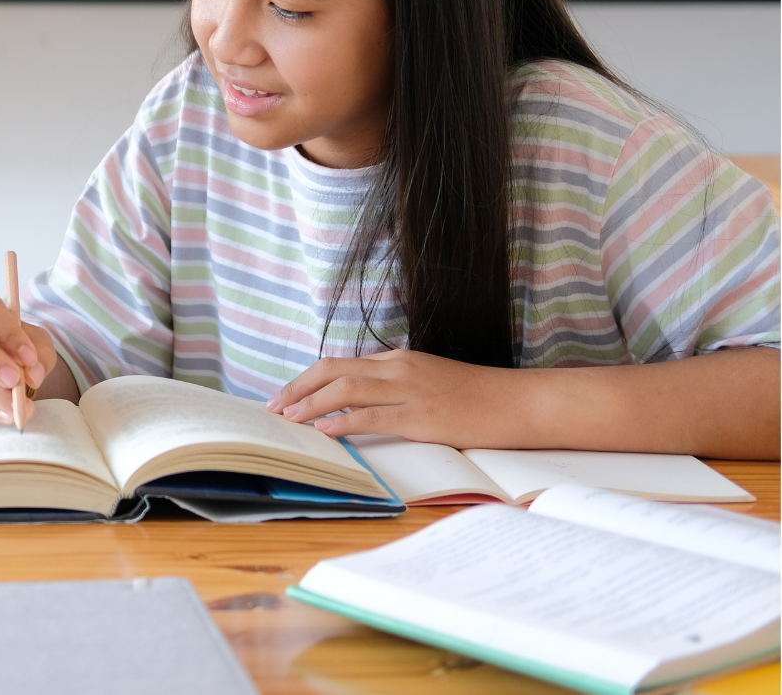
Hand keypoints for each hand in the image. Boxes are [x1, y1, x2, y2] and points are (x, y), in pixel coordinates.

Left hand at [264, 349, 516, 444]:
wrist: (520, 403)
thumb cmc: (478, 399)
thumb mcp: (429, 384)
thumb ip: (395, 390)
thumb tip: (359, 408)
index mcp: (398, 361)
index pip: (340, 365)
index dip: (307, 380)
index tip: (286, 395)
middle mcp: (399, 369)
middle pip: (333, 370)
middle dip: (298, 388)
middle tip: (274, 406)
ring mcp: (410, 391)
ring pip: (346, 390)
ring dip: (311, 404)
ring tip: (289, 418)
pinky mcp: (423, 416)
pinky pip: (372, 416)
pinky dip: (342, 422)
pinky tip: (324, 431)